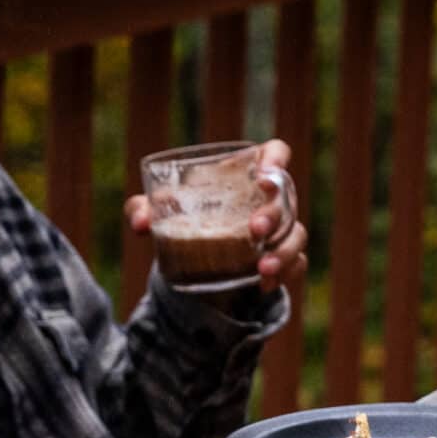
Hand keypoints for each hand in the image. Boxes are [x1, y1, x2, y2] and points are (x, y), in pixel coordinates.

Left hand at [123, 139, 306, 293]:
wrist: (195, 259)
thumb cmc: (183, 218)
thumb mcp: (159, 211)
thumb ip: (144, 208)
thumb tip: (140, 223)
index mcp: (246, 173)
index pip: (276, 153)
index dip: (276, 159)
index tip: (264, 175)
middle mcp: (269, 198)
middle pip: (285, 198)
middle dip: (274, 214)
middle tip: (255, 230)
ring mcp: (279, 229)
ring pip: (295, 234)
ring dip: (283, 251)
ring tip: (262, 269)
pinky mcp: (282, 257)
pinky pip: (296, 263)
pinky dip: (284, 274)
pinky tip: (265, 285)